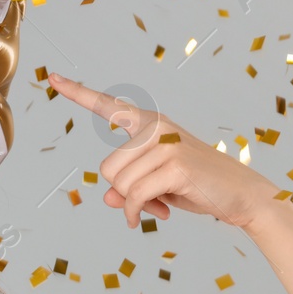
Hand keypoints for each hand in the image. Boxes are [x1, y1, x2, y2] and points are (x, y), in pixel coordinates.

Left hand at [48, 72, 275, 230]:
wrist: (239, 195)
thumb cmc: (194, 185)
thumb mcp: (154, 185)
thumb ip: (127, 186)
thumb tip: (109, 198)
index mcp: (149, 123)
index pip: (107, 106)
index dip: (77, 93)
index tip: (53, 77)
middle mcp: (155, 126)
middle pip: (107, 169)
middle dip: (124, 191)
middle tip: (152, 198)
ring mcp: (165, 143)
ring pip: (119, 185)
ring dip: (134, 204)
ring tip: (160, 203)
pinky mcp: (174, 165)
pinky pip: (135, 198)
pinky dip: (138, 214)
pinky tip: (155, 216)